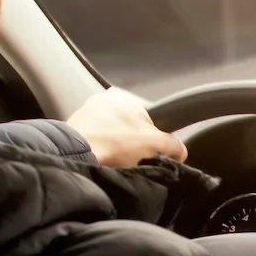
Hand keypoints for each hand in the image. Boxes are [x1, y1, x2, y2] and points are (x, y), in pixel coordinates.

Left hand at [64, 87, 186, 165]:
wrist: (76, 156)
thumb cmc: (115, 144)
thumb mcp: (156, 144)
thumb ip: (174, 145)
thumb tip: (180, 151)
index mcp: (125, 95)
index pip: (152, 116)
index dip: (158, 136)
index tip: (156, 150)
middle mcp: (104, 98)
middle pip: (132, 125)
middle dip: (136, 141)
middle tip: (137, 157)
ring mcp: (87, 112)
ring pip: (113, 133)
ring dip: (117, 146)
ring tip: (118, 160)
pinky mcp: (75, 127)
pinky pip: (97, 139)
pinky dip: (102, 149)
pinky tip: (103, 159)